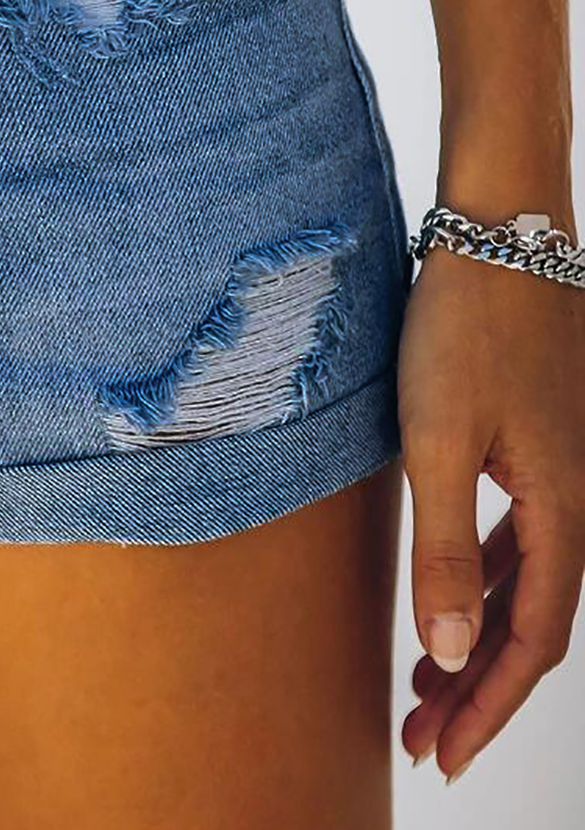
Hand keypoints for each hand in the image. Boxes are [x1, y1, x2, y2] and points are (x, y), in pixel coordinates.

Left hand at [396, 235, 584, 781]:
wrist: (498, 235)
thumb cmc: (465, 327)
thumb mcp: (439, 439)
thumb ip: (446, 545)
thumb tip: (452, 652)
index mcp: (563, 512)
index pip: (532, 641)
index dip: (489, 706)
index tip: (442, 755)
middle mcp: (574, 502)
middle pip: (532, 623)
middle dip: (479, 688)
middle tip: (422, 736)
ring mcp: (559, 473)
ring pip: (525, 583)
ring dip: (479, 636)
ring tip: (424, 680)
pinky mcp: (534, 445)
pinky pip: (520, 539)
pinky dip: (485, 580)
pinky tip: (453, 593)